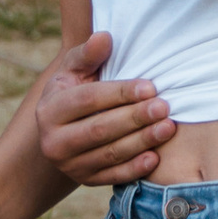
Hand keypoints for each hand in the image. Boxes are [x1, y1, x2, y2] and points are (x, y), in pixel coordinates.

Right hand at [38, 33, 173, 189]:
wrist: (67, 128)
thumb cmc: (76, 89)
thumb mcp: (75, 69)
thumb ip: (88, 54)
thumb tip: (104, 37)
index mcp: (49, 109)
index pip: (88, 100)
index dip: (120, 93)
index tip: (150, 86)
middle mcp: (53, 141)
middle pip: (99, 129)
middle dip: (135, 118)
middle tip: (164, 107)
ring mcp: (68, 165)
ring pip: (108, 154)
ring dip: (141, 141)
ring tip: (168, 128)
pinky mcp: (85, 180)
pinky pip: (112, 177)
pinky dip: (134, 169)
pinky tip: (155, 157)